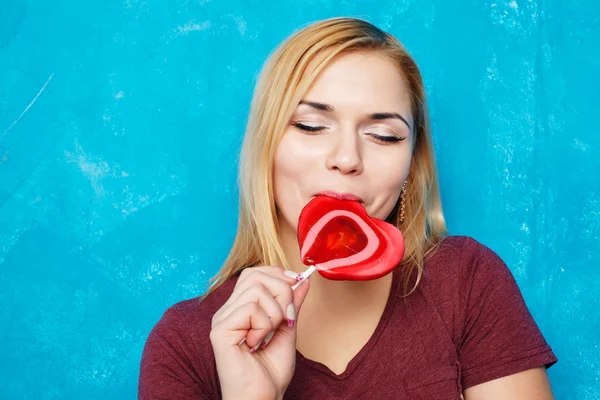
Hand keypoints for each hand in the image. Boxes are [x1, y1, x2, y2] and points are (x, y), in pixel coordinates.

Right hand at [210, 266, 310, 399]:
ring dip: (274, 313)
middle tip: (285, 319)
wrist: (262, 398)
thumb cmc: (270, 372)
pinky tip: (257, 344)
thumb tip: (303, 278)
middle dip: (281, 292)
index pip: (254, 273)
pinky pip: (251, 309)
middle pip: (256, 275)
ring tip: (268, 336)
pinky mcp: (220, 331)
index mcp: (239, 308)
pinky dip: (264, 325)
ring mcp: (222, 320)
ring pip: (257, 290)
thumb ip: (292, 303)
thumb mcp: (288, 328)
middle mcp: (227, 311)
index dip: (277, 274)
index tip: (296, 285)